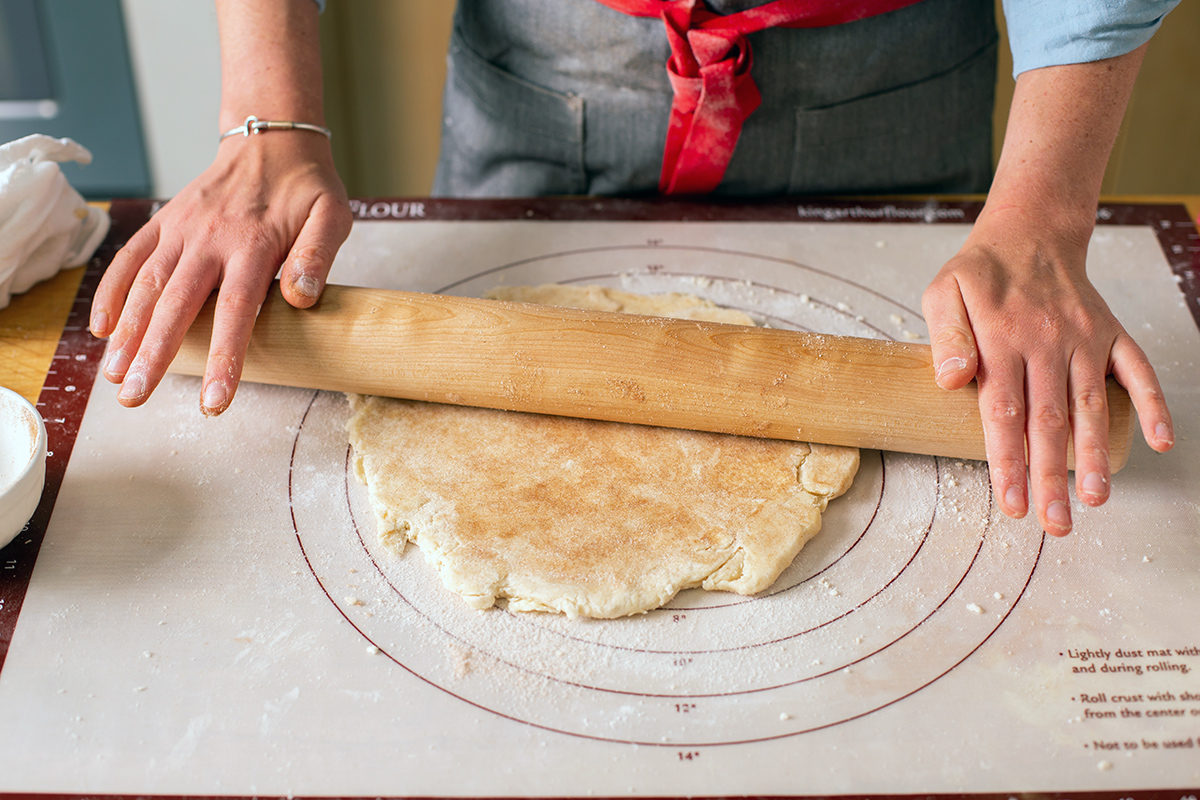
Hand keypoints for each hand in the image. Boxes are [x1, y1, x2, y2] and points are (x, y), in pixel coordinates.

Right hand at [90, 134, 351, 414]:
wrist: (271, 138)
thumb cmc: (307, 188)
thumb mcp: (332, 215)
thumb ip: (318, 255)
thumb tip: (301, 298)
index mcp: (253, 244)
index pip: (236, 311)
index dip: (225, 358)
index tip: (215, 401)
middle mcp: (209, 238)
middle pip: (177, 304)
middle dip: (154, 354)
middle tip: (134, 397)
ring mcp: (181, 229)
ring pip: (147, 285)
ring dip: (126, 332)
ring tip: (113, 376)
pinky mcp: (164, 222)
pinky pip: (131, 257)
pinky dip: (112, 291)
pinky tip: (101, 328)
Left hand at [922, 209, 1173, 534]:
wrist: (1030, 232)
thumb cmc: (979, 274)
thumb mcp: (943, 292)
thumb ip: (945, 335)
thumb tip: (950, 379)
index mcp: (1002, 338)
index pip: (1003, 411)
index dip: (1008, 461)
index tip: (1012, 504)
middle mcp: (1047, 342)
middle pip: (1049, 420)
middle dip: (1051, 477)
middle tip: (1053, 524)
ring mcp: (1085, 338)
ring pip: (1091, 405)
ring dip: (1095, 454)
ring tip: (1095, 500)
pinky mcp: (1111, 332)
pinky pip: (1138, 370)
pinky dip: (1152, 404)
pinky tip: (1160, 442)